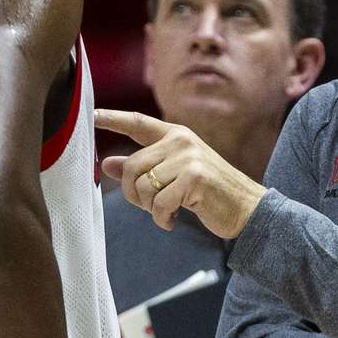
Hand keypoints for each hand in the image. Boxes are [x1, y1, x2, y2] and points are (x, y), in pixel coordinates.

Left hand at [95, 109, 265, 238]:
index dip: (113, 119)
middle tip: (150, 206)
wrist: (246, 207)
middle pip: (133, 166)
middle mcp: (181, 141)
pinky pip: (159, 203)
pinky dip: (162, 219)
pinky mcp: (195, 178)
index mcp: (175, 135)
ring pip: (144, 186)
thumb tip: (107, 164)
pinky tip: (173, 221)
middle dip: (135, 194)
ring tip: (167, 212)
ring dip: (150, 208)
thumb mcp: (173, 175)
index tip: (92, 115)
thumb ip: (142, 168)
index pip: (138, 123)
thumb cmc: (207, 192)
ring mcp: (189, 158)